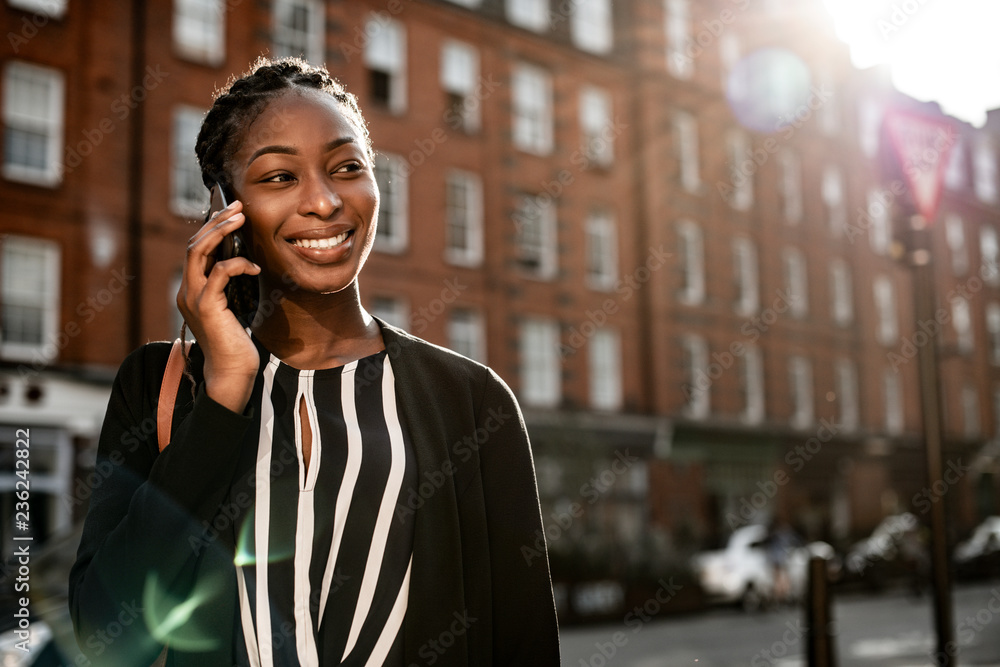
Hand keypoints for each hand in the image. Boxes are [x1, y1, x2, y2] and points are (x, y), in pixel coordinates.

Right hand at [176, 200, 260, 412]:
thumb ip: (232, 286)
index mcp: (192, 290)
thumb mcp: (234, 306)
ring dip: (221, 231)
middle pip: (194, 244)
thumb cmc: (236, 341)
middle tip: (237, 207)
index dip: (212, 228)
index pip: (196, 249)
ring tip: (240, 218)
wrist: (232, 371)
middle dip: (216, 221)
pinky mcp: (206, 305)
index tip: (232, 213)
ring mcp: (193, 297)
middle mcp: (187, 291)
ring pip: (198, 251)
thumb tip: (246, 260)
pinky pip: (220, 273)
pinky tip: (255, 267)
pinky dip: (238, 264)